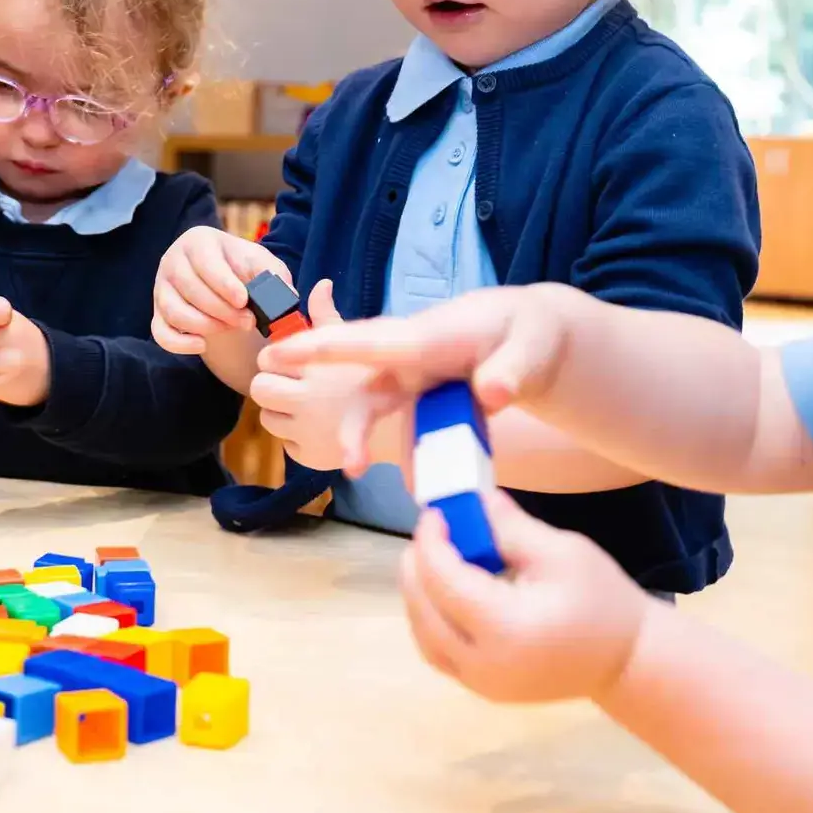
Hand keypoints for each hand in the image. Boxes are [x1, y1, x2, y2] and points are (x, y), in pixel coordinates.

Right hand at [152, 226, 290, 354]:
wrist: (227, 284)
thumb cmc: (243, 269)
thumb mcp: (263, 265)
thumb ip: (275, 276)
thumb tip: (285, 295)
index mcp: (198, 241)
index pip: (205, 263)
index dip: (224, 283)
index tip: (243, 300)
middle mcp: (173, 261)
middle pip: (190, 288)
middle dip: (221, 310)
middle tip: (248, 322)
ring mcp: (162, 289)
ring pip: (174, 311)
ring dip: (205, 325)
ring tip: (231, 328)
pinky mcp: (158, 314)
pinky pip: (160, 333)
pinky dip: (179, 344)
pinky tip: (202, 345)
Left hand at [248, 281, 384, 469]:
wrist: (401, 425)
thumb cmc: (373, 376)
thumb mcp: (355, 341)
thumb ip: (328, 316)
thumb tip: (320, 285)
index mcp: (315, 367)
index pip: (267, 360)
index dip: (274, 361)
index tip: (288, 364)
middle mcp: (309, 399)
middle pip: (260, 390)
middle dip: (271, 387)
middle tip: (291, 388)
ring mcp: (308, 431)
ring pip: (267, 419)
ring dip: (281, 413)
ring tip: (308, 408)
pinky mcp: (309, 456)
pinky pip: (284, 443)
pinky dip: (297, 439)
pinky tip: (319, 429)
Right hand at [257, 284, 578, 472]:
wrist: (532, 337)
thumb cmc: (530, 332)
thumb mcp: (532, 346)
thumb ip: (512, 370)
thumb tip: (490, 392)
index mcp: (427, 338)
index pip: (369, 342)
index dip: (322, 347)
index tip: (281, 353)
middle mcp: (410, 358)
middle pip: (365, 387)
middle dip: (350, 422)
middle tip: (348, 461)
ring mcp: (414, 380)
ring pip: (378, 410)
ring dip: (366, 441)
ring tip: (372, 476)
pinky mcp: (424, 400)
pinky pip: (406, 427)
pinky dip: (412, 455)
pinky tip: (424, 481)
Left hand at [402, 488, 651, 704]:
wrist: (627, 660)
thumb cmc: (601, 601)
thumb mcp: (561, 552)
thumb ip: (509, 528)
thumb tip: (472, 499)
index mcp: (505, 627)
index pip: (444, 581)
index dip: (431, 543)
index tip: (435, 513)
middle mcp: (484, 663)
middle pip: (425, 611)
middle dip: (418, 568)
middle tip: (429, 533)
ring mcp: (482, 683)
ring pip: (425, 637)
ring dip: (418, 596)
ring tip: (430, 559)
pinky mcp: (485, 689)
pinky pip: (440, 654)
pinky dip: (431, 621)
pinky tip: (443, 593)